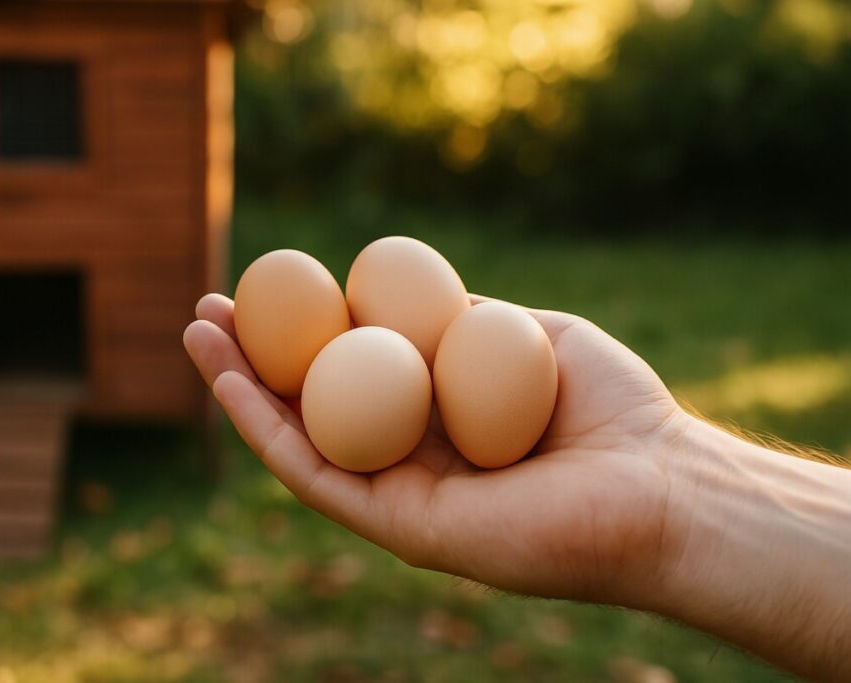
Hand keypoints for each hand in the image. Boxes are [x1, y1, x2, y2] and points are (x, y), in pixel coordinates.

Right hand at [183, 293, 687, 606]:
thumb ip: (469, 320)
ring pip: (300, 439)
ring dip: (239, 387)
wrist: (659, 481)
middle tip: (208, 308)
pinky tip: (229, 380)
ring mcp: (399, 496)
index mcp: (438, 419)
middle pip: (313, 405)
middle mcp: (409, 459)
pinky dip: (266, 428)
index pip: (352, 372)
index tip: (270, 284)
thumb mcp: (530, 336)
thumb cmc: (612, 407)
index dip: (304, 330)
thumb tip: (417, 296)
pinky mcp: (399, 527)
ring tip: (195, 332)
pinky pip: (317, 474)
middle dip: (256, 355)